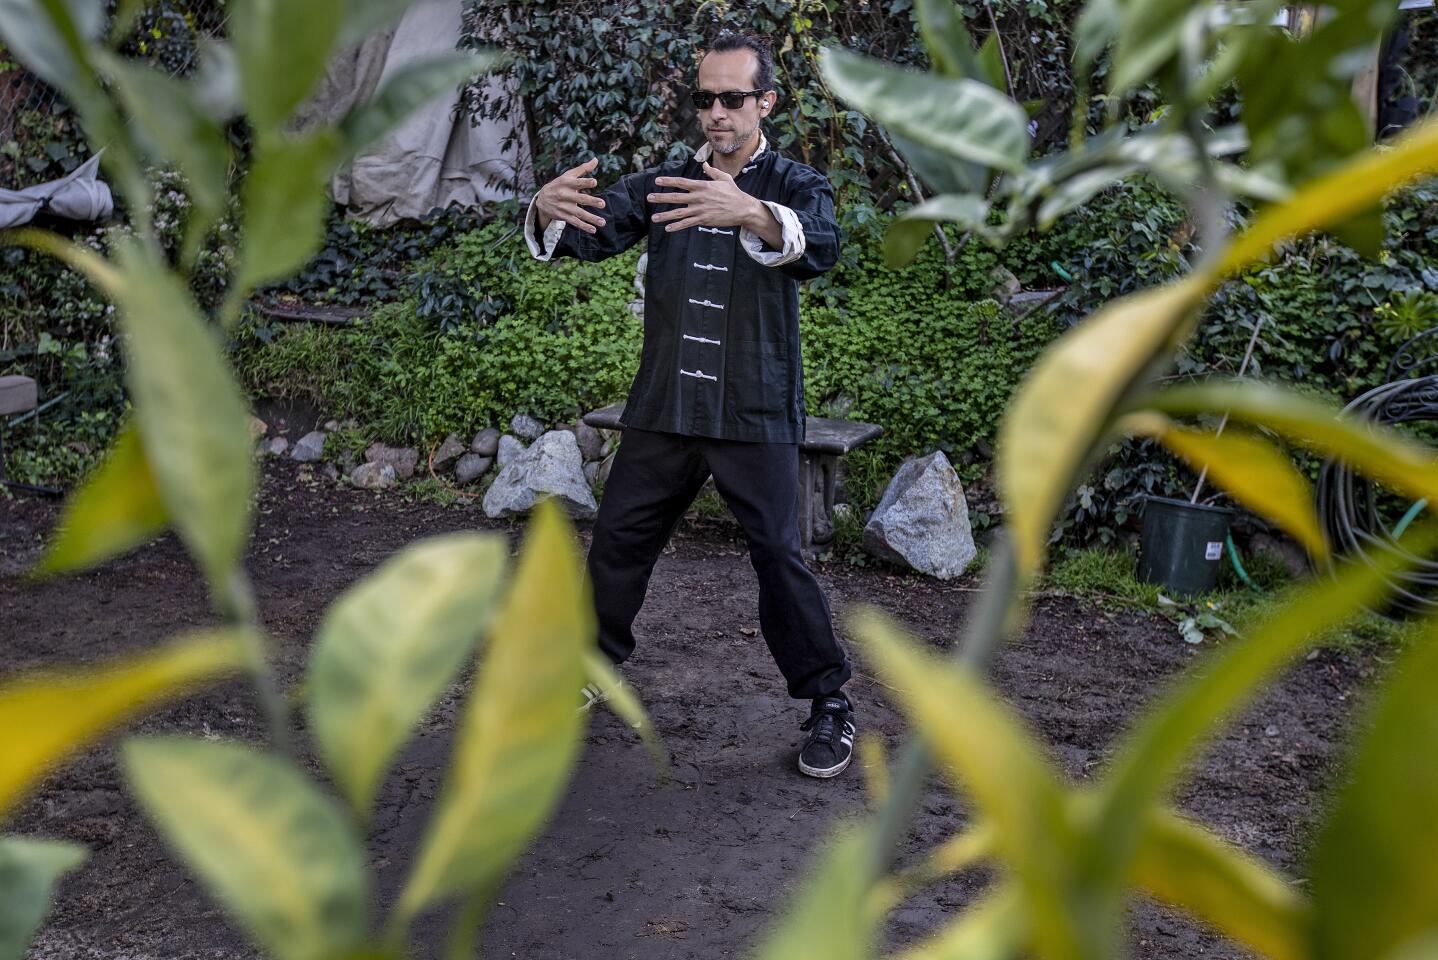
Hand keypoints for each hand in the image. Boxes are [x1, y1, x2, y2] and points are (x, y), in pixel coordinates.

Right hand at [535, 157, 606, 233]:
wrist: (542, 199)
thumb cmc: (559, 184)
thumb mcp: (568, 175)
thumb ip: (583, 169)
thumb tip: (596, 159)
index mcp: (566, 183)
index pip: (577, 182)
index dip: (585, 182)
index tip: (594, 182)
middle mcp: (564, 195)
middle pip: (580, 199)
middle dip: (591, 201)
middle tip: (603, 203)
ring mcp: (563, 206)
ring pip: (579, 213)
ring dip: (591, 218)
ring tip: (603, 222)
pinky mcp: (563, 216)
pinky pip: (574, 222)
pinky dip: (583, 226)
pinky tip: (593, 230)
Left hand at [647, 162, 763, 233]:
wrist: (743, 209)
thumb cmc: (734, 193)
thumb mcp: (724, 178)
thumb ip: (711, 172)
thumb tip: (704, 165)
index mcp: (702, 186)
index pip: (681, 182)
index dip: (668, 181)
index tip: (657, 181)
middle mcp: (698, 197)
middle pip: (676, 197)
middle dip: (661, 198)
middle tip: (649, 198)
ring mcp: (700, 210)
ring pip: (679, 213)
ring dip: (665, 215)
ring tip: (654, 218)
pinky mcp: (703, 220)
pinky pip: (687, 224)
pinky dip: (677, 226)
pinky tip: (668, 228)